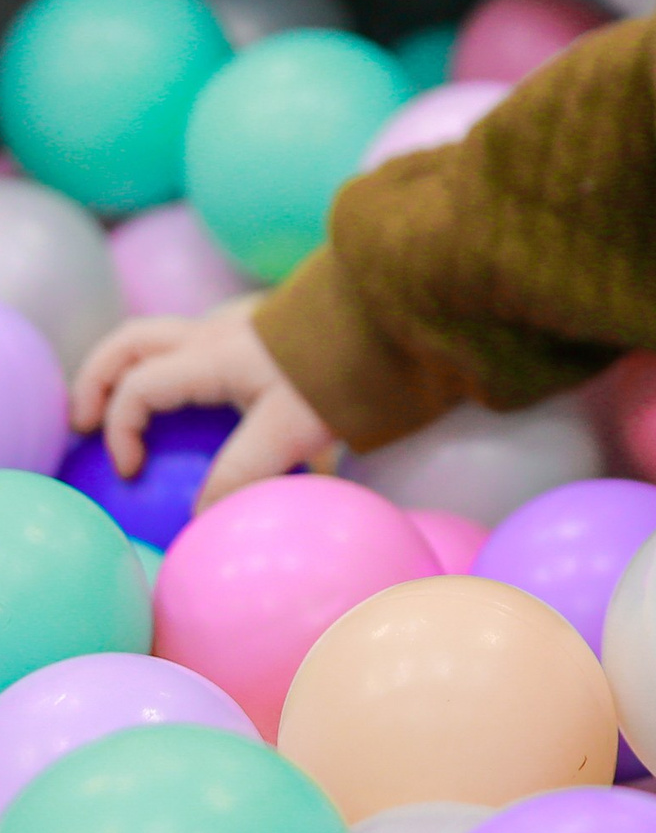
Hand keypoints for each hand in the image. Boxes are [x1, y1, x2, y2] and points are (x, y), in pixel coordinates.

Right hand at [72, 298, 340, 507]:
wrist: (394, 314)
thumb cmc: (346, 368)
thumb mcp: (294, 430)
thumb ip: (243, 475)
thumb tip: (198, 518)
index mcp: (213, 354)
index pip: (137, 386)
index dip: (119, 430)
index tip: (132, 471)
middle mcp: (216, 330)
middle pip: (131, 341)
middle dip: (96, 381)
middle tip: (84, 425)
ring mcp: (239, 321)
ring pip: (162, 333)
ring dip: (133, 369)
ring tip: (126, 412)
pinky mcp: (263, 324)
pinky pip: (199, 340)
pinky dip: (178, 367)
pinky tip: (198, 405)